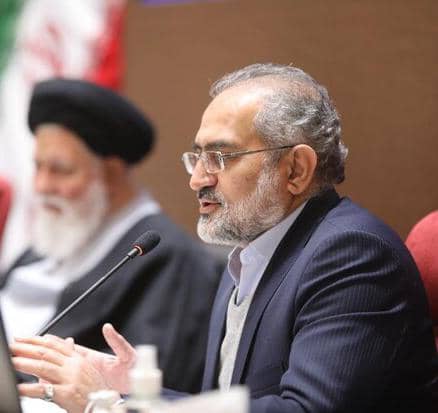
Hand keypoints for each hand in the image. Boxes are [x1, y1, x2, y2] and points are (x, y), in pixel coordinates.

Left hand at [11, 324, 135, 412]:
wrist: (105, 405)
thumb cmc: (96, 389)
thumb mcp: (87, 368)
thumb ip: (74, 355)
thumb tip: (67, 341)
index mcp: (78, 359)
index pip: (54, 345)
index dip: (37, 339)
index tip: (23, 337)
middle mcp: (74, 366)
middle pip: (46, 353)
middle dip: (27, 348)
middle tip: (13, 345)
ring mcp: (70, 379)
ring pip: (44, 367)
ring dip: (25, 363)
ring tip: (12, 361)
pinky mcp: (67, 393)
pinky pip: (44, 390)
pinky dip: (29, 389)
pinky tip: (19, 387)